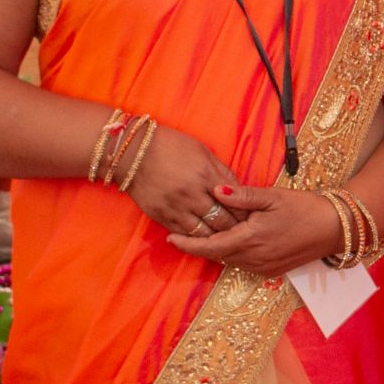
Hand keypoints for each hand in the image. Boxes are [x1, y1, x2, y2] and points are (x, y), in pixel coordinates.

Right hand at [121, 125, 239, 236]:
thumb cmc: (170, 146)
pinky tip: (204, 237)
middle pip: (222, 220)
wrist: (133, 152)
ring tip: (225, 237)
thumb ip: (221, 172)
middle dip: (234, 226)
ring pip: (204, 233)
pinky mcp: (161, 216)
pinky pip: (184, 234)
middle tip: (243, 230)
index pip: (234, 200)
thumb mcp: (202, 151)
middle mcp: (192, 194)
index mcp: (205, 174)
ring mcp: (175, 207)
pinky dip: (196, 238)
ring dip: (217, 236)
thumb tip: (238, 189)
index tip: (250, 214)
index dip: (244, 210)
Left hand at [165, 185, 338, 274]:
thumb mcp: (273, 197)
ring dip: (217, 249)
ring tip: (207, 233)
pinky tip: (235, 239)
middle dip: (200, 245)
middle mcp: (254, 259)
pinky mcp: (272, 271)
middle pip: (217, 255)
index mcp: (251, 239)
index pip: (210, 246)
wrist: (335, 228)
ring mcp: (263, 268)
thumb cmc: (305, 208)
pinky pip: (243, 264)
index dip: (188, 244)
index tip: (170, 238)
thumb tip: (215, 191)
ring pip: (229, 261)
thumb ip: (242, 196)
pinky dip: (233, 253)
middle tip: (184, 231)